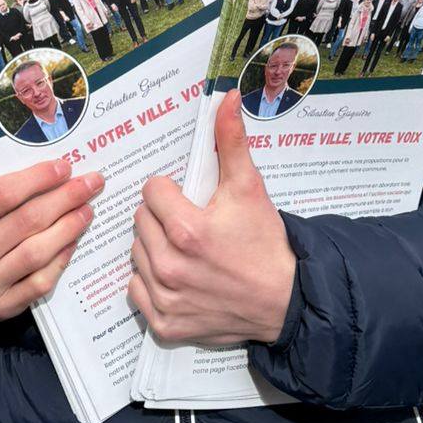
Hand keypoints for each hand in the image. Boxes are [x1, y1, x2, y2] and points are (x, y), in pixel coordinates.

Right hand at [0, 158, 103, 327]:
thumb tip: (50, 178)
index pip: (1, 195)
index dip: (37, 178)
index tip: (64, 167)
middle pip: (26, 222)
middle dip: (65, 198)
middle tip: (90, 183)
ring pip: (36, 252)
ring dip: (68, 227)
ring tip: (87, 210)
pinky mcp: (2, 308)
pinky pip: (40, 282)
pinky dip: (61, 259)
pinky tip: (73, 242)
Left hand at [129, 92, 296, 346]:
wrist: (285, 300)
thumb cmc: (265, 242)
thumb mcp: (249, 188)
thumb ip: (232, 142)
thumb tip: (228, 98)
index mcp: (187, 229)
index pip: (151, 192)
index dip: (171, 192)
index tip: (191, 201)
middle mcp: (170, 266)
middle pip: (140, 222)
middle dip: (162, 218)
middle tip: (190, 225)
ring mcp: (165, 298)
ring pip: (137, 254)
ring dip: (155, 248)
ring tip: (186, 250)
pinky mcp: (165, 324)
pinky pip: (136, 291)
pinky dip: (151, 283)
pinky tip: (179, 278)